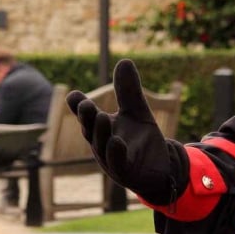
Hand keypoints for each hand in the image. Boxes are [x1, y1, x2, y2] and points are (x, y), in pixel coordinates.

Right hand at [67, 59, 186, 206]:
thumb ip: (128, 90)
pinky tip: (117, 141)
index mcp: (101, 128)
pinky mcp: (126, 173)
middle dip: (87, 117)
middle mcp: (101, 144)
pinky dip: (115, 153)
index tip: (73, 95)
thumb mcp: (136, 111)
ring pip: (102, 147)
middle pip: (90, 130)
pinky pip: (118, 164)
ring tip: (102, 116)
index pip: (87, 115)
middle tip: (86, 104)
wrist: (160, 168)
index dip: (78, 106)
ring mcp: (112, 160)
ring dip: (100, 133)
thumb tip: (124, 60)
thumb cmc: (141, 140)